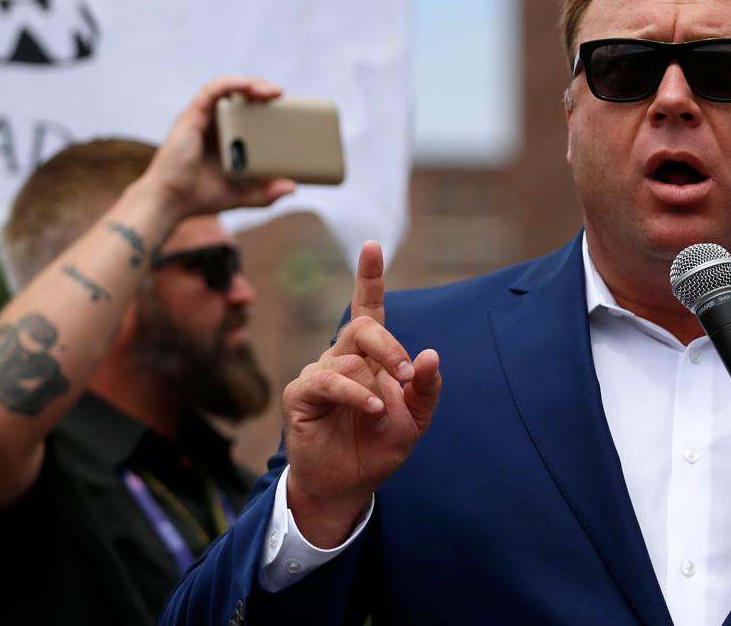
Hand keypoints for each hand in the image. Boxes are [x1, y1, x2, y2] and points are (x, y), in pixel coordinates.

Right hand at [142, 76, 295, 219]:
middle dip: (262, 90)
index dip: (265, 105)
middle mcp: (213, 124)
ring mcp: (202, 118)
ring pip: (228, 87)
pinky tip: (249, 86)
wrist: (170, 201)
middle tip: (283, 97)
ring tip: (273, 91)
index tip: (288, 110)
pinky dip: (232, 83)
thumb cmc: (200, 197)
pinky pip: (213, 90)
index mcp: (224, 137)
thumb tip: (293, 187)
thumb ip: (265, 193)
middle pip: (239, 95)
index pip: (246, 111)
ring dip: (252, 83)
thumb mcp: (242, 195)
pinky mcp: (192, 115)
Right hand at [282, 241, 442, 546]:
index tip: (372, 246)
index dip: (369, 277)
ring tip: (382, 414)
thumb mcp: (415, 419)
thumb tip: (429, 355)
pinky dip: (357, 395)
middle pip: (363, 326)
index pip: (367, 308)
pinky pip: (331, 381)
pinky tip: (372, 411)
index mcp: (369, 356)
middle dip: (389, 346)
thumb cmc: (378, 446)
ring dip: (375, 386)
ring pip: (350, 358)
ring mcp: (319, 373)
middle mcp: (341, 357)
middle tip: (405, 374)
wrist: (348, 484)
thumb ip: (426, 388)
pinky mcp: (300, 394)